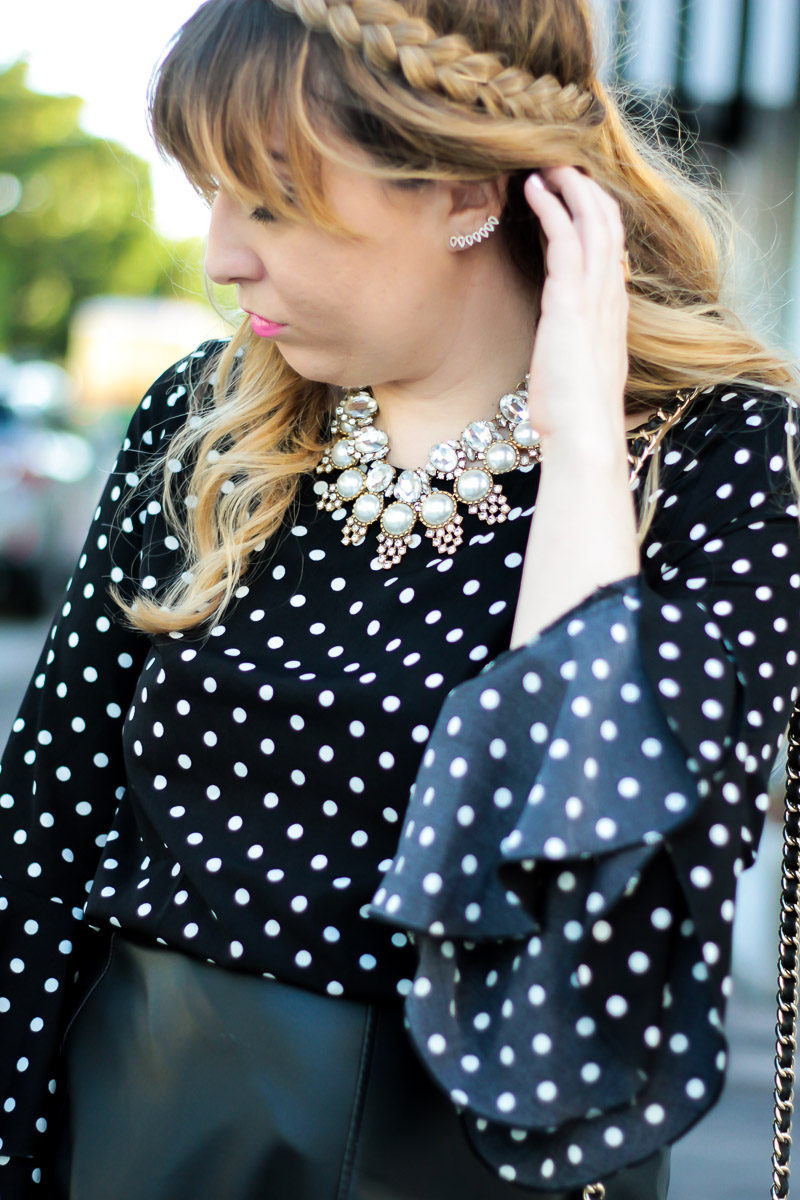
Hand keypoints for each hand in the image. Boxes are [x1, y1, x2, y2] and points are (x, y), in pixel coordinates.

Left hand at [523, 167, 629, 462]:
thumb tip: (560, 358)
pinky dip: (551, 206)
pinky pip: (565, 237)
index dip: (596, 220)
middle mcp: (610, 299)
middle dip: (587, 190)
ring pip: (592, 221)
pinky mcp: (570, 300)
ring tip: (545, 165)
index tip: (575, 200)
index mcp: (612, 316)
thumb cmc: (576, 420)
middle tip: (561, 166)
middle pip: (609, 225)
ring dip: (570, 187)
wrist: (585, 436)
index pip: (612, 252)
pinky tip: (532, 188)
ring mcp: (594, 297)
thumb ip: (572, 355)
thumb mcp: (575, 378)